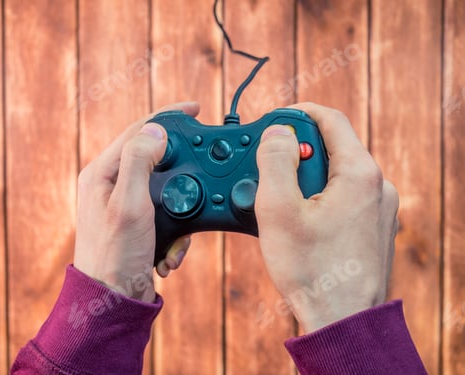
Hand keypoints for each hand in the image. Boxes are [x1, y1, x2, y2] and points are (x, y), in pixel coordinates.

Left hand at [73, 102, 198, 302]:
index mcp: (102, 172)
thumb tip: (156, 131)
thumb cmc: (115, 254)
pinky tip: (172, 251)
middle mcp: (112, 184)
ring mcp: (126, 204)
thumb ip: (139, 162)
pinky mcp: (139, 222)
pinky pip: (167, 213)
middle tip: (204, 161)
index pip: (137, 130)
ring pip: (165, 187)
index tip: (194, 108)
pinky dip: (177, 230)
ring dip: (182, 208)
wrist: (115, 300)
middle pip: (154, 157)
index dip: (167, 116)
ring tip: (181, 236)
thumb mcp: (129, 203)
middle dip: (182, 165)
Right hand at [255, 102, 398, 332]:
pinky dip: (319, 199)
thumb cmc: (313, 271)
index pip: (331, 119)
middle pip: (332, 148)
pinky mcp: (373, 227)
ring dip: (306, 180)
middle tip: (269, 174)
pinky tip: (300, 222)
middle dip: (297, 154)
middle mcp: (377, 187)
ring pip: (335, 175)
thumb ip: (274, 162)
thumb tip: (278, 134)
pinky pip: (343, 198)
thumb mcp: (278, 210)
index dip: (298, 113)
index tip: (275, 121)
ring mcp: (379, 209)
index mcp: (359, 173)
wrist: (342, 321)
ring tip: (282, 205)